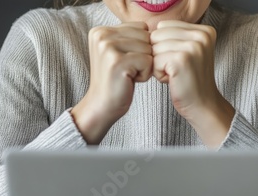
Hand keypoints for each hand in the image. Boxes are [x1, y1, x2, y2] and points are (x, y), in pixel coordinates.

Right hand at [71, 22, 151, 143]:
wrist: (102, 105)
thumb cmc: (115, 80)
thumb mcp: (119, 51)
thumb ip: (131, 36)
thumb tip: (156, 30)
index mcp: (100, 30)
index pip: (141, 27)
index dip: (141, 47)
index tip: (125, 61)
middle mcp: (101, 35)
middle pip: (146, 36)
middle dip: (144, 55)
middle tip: (126, 70)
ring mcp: (108, 47)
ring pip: (148, 49)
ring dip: (144, 66)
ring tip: (127, 75)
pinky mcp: (117, 61)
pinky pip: (148, 61)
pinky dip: (144, 75)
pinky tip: (129, 81)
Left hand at [151, 21, 234, 147]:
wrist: (203, 105)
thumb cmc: (190, 80)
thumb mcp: (187, 51)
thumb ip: (173, 36)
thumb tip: (145, 30)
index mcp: (204, 30)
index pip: (164, 26)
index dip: (163, 46)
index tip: (179, 61)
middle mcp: (201, 34)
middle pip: (157, 35)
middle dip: (159, 54)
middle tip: (177, 69)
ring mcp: (192, 46)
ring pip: (154, 48)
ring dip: (159, 65)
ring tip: (176, 75)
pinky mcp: (181, 60)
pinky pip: (154, 61)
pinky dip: (158, 74)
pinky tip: (173, 80)